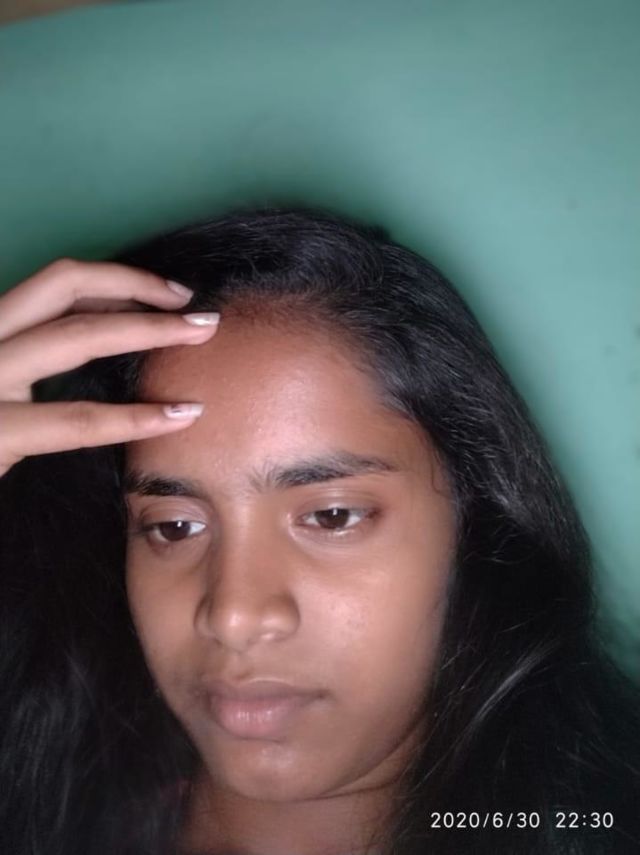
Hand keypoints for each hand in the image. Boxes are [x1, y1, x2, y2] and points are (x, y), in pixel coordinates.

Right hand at [0, 258, 219, 477]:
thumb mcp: (2, 387)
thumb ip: (37, 364)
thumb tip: (105, 339)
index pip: (53, 284)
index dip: (116, 280)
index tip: (168, 293)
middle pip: (62, 287)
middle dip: (138, 287)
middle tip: (196, 306)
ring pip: (72, 337)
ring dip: (147, 329)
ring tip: (202, 334)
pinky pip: (73, 421)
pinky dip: (134, 416)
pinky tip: (179, 414)